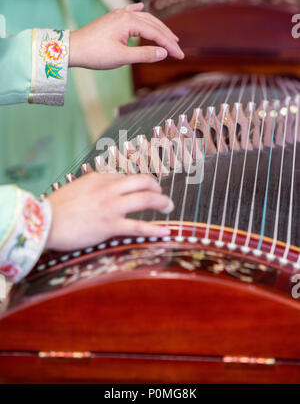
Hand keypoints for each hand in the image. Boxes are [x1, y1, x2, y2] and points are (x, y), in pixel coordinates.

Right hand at [46, 172, 173, 250]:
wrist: (44, 223)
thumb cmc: (55, 208)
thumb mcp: (76, 188)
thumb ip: (92, 187)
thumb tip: (102, 190)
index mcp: (99, 178)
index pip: (127, 176)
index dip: (138, 183)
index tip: (143, 189)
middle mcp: (108, 188)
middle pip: (143, 181)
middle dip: (157, 186)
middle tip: (162, 194)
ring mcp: (111, 206)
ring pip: (146, 199)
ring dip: (162, 202)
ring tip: (169, 207)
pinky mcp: (110, 225)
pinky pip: (138, 226)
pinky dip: (155, 229)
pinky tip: (167, 231)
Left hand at [69, 3, 183, 69]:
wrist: (73, 49)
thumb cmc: (95, 53)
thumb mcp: (122, 57)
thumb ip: (145, 55)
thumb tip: (164, 53)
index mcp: (129, 22)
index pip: (156, 34)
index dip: (169, 46)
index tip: (180, 56)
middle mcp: (125, 14)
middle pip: (153, 24)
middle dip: (167, 37)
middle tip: (178, 49)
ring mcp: (118, 15)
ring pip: (144, 19)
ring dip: (157, 28)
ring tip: (168, 36)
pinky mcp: (112, 20)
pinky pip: (130, 13)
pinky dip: (139, 13)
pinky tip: (142, 8)